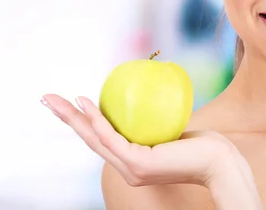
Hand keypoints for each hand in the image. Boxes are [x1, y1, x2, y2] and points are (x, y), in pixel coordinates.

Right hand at [40, 94, 241, 187]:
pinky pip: (112, 137)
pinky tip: (86, 104)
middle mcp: (126, 168)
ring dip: (73, 118)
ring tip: (57, 100)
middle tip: (47, 99)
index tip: (68, 103)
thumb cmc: (201, 145)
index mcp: (131, 162)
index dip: (81, 122)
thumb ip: (155, 122)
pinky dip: (97, 120)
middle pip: (89, 140)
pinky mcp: (138, 164)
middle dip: (65, 119)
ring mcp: (130, 169)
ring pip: (94, 139)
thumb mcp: (171, 130)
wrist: (218, 162)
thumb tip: (148, 96)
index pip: (101, 140)